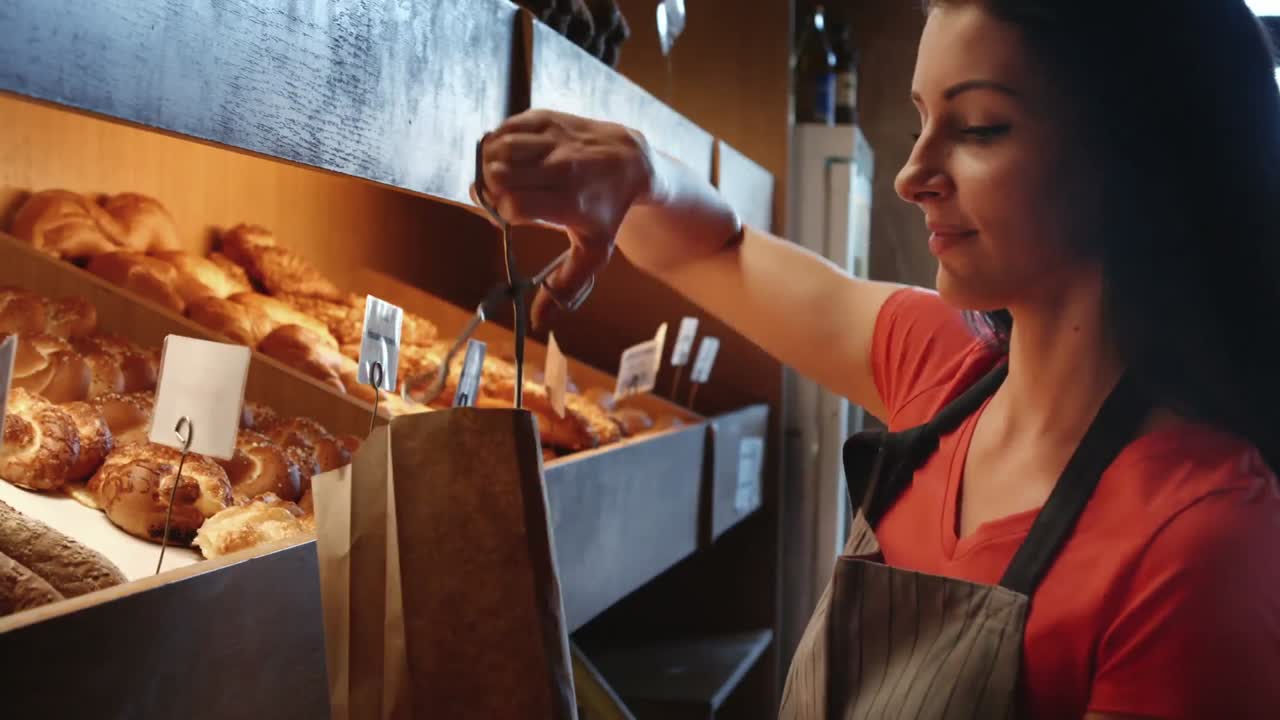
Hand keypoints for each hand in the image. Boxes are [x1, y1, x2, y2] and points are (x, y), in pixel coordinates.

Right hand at [479, 109, 654, 326]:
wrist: (631, 161)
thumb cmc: (607, 212)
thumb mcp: (594, 253)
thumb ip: (565, 287)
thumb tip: (538, 323)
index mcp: (571, 203)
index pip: (514, 205)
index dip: (501, 214)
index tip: (507, 218)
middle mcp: (563, 168)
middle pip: (499, 176)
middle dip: (490, 190)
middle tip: (499, 197)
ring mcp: (555, 140)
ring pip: (498, 149)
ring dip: (489, 166)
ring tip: (501, 178)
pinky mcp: (548, 118)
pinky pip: (505, 128)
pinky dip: (497, 143)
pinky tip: (508, 157)